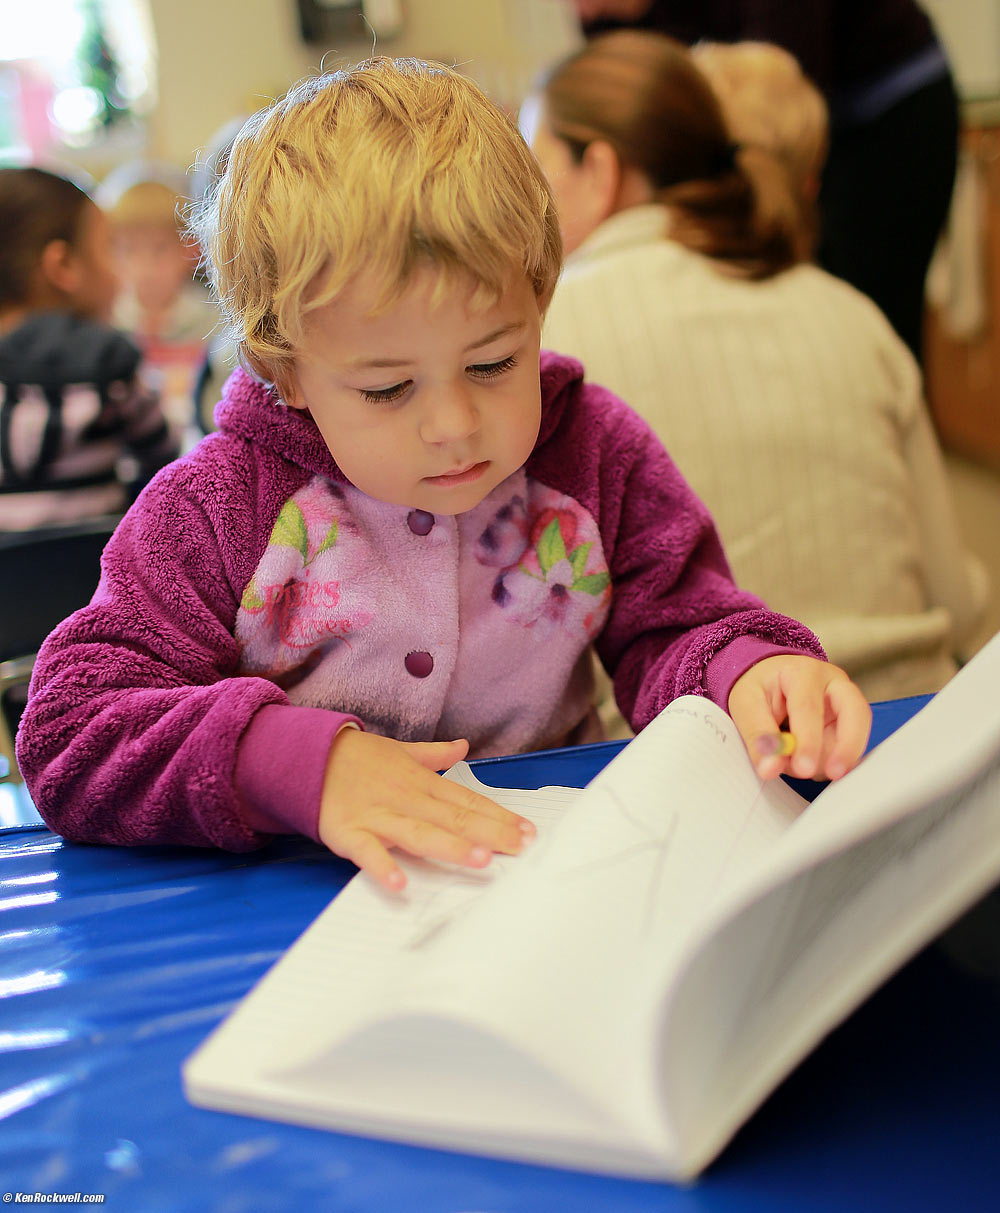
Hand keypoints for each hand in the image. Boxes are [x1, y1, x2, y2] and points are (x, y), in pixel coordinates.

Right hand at [318, 729, 535, 891]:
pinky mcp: (350, 833)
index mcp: (421, 782)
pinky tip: (400, 884)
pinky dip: (383, 867)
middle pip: (454, 818)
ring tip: (481, 860)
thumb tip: (463, 746)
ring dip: (451, 847)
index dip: (499, 816)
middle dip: (490, 834)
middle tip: (522, 848)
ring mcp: (378, 816)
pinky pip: (368, 852)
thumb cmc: (357, 758)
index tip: (528, 831)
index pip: (468, 801)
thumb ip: (434, 754)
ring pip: (420, 834)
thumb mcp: (400, 751)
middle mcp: (406, 798)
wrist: (306, 755)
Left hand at [728, 656, 870, 782]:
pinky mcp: (849, 724)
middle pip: (856, 713)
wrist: (771, 679)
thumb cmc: (760, 687)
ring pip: (854, 736)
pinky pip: (848, 749)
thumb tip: (770, 767)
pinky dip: (829, 763)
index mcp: (803, 672)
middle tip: (832, 773)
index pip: (810, 708)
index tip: (803, 768)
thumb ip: (758, 735)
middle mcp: (834, 684)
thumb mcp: (745, 704)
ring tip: (796, 764)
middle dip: (846, 748)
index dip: (808, 741)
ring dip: (828, 760)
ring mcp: (846, 703)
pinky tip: (808, 761)